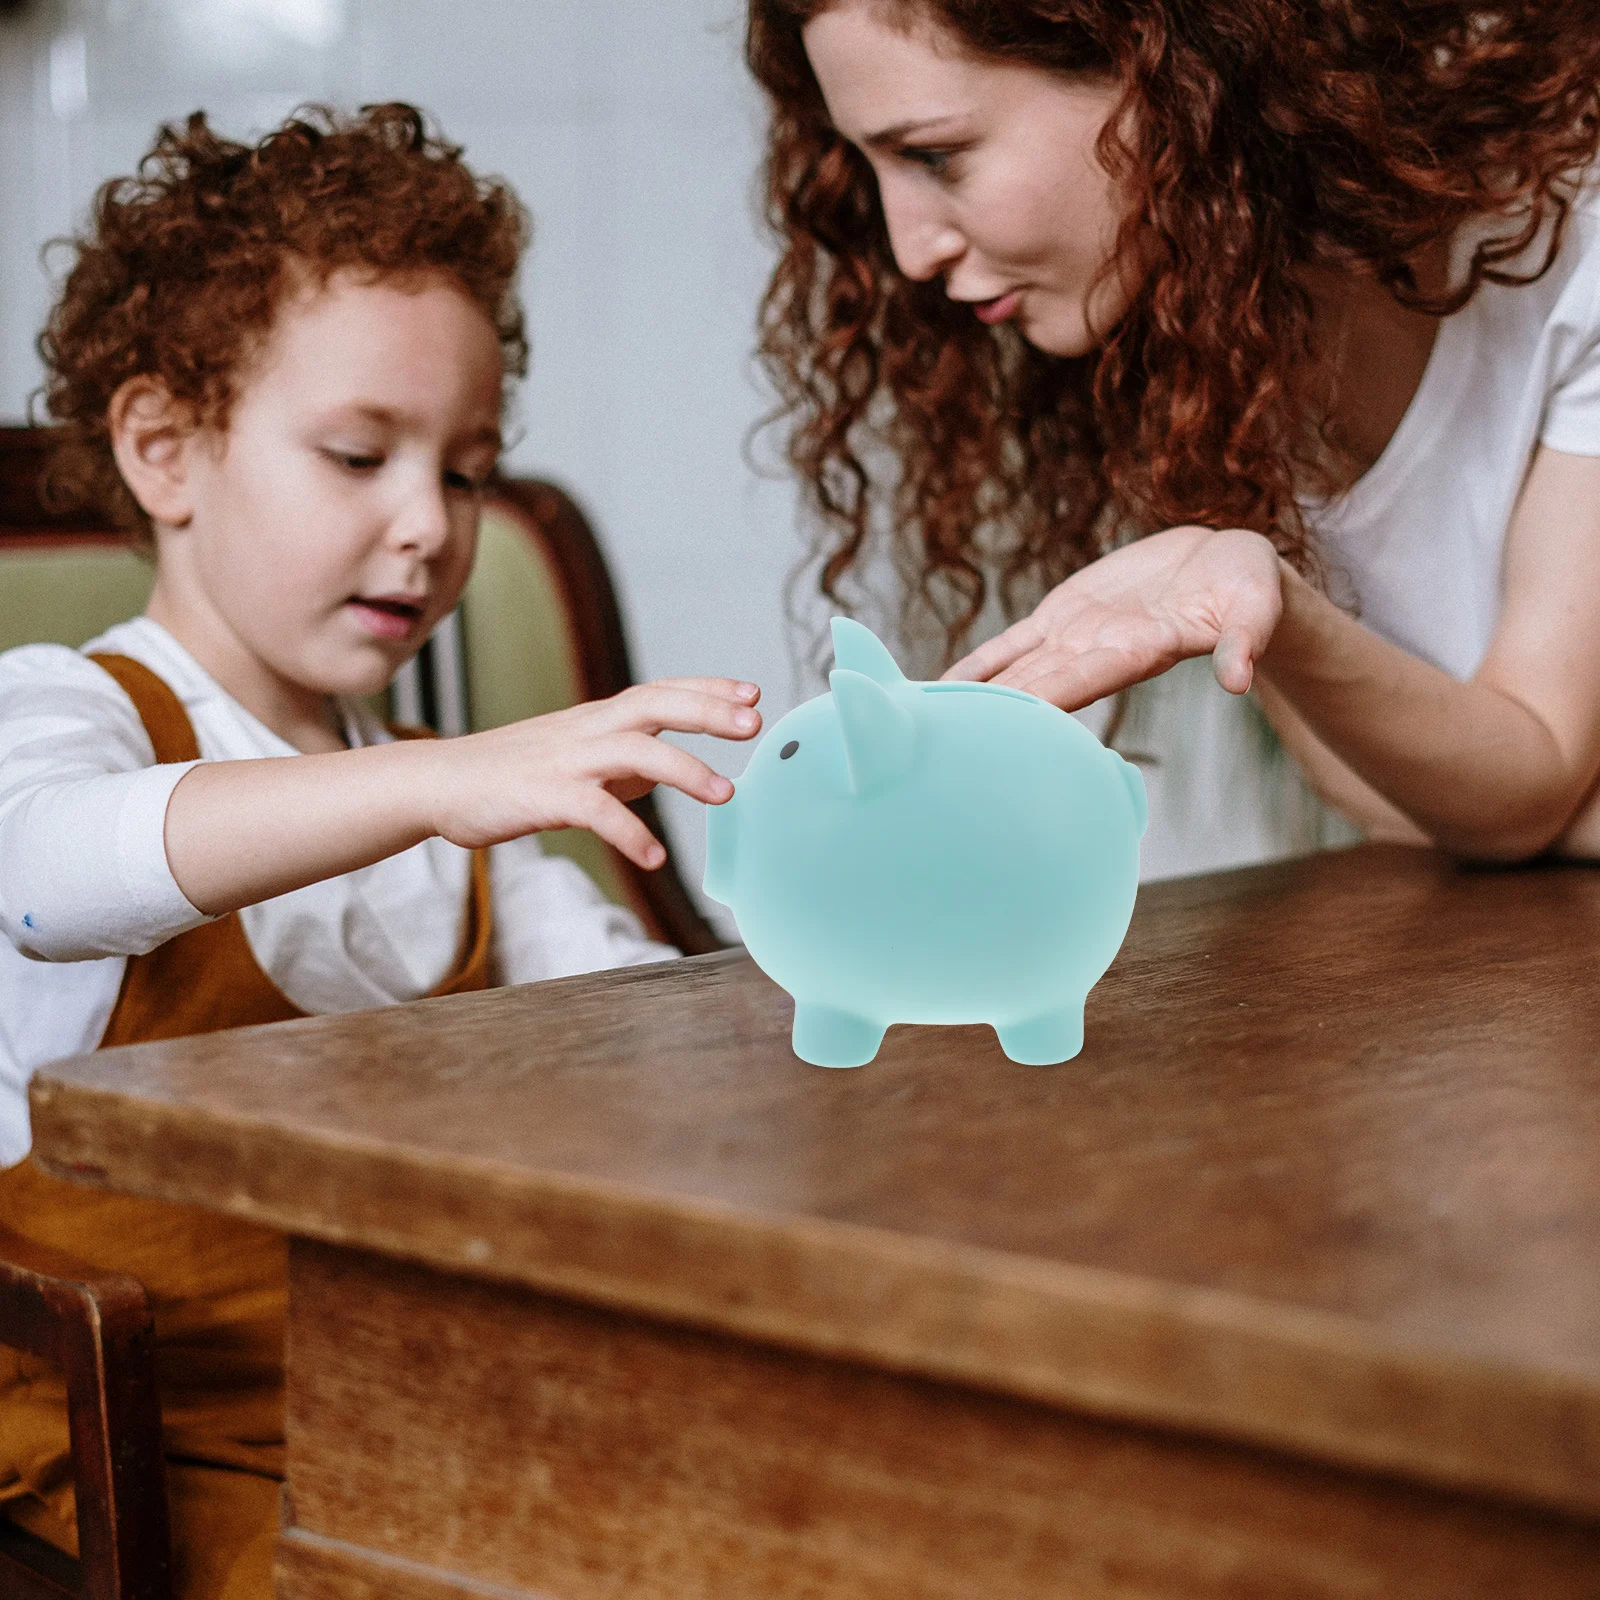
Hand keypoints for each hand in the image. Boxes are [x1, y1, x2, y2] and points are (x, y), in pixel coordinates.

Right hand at [422, 677, 760, 866]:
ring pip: (634, 751)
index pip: (661, 690)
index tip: (752, 692)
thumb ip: (623, 761)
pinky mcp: (543, 796)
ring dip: (684, 769)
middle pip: (655, 704)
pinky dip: (628, 833)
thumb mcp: (575, 755)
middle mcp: (587, 729)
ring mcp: (566, 760)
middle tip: (755, 724)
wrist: (440, 783)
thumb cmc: (510, 772)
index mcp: (597, 718)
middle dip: (708, 711)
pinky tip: (654, 857)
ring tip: (725, 795)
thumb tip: (667, 772)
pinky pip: (595, 812)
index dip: (707, 688)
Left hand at [942, 526, 1282, 709]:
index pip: (1078, 683)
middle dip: (991, 716)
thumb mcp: (1255, 606)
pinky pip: (1011, 645)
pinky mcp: (1062, 616)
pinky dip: (978, 666)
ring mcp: (1074, 638)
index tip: (998, 728)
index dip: (1038, 702)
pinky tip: (941, 687)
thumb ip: (1245, 641)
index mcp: (1136, 652)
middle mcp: (1096, 654)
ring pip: (1013, 674)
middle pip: (1034, 690)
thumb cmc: (1248, 588)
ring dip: (973, 699)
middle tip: (942, 743)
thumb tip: (1241, 680)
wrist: (1224, 565)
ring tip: (926, 723)